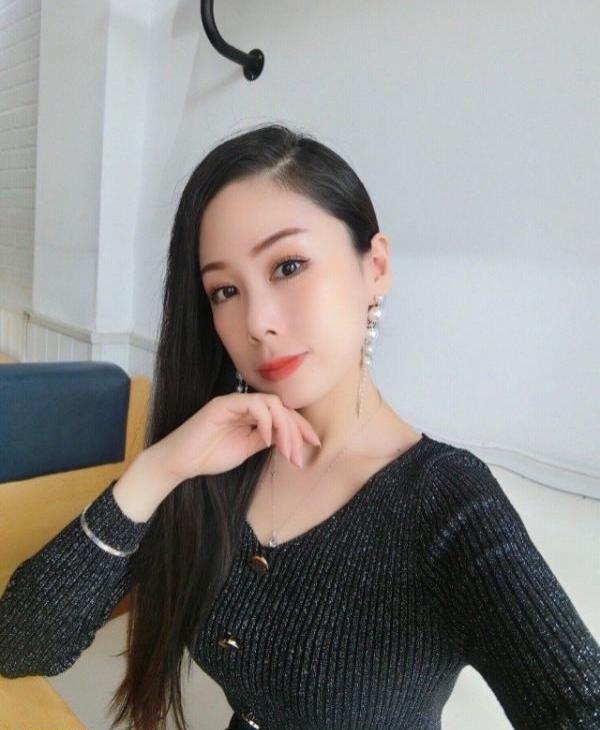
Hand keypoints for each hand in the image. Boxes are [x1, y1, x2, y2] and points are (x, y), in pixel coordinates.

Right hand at [150, 392, 321, 481]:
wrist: (181, 463)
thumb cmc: (210, 456)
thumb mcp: (248, 449)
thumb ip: (267, 439)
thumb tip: (290, 436)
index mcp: (252, 414)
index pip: (283, 413)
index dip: (301, 426)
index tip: (314, 443)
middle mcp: (245, 404)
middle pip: (282, 407)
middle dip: (296, 431)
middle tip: (298, 456)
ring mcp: (234, 402)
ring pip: (272, 403)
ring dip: (284, 428)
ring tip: (286, 451)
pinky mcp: (223, 404)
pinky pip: (253, 404)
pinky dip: (266, 420)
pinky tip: (267, 439)